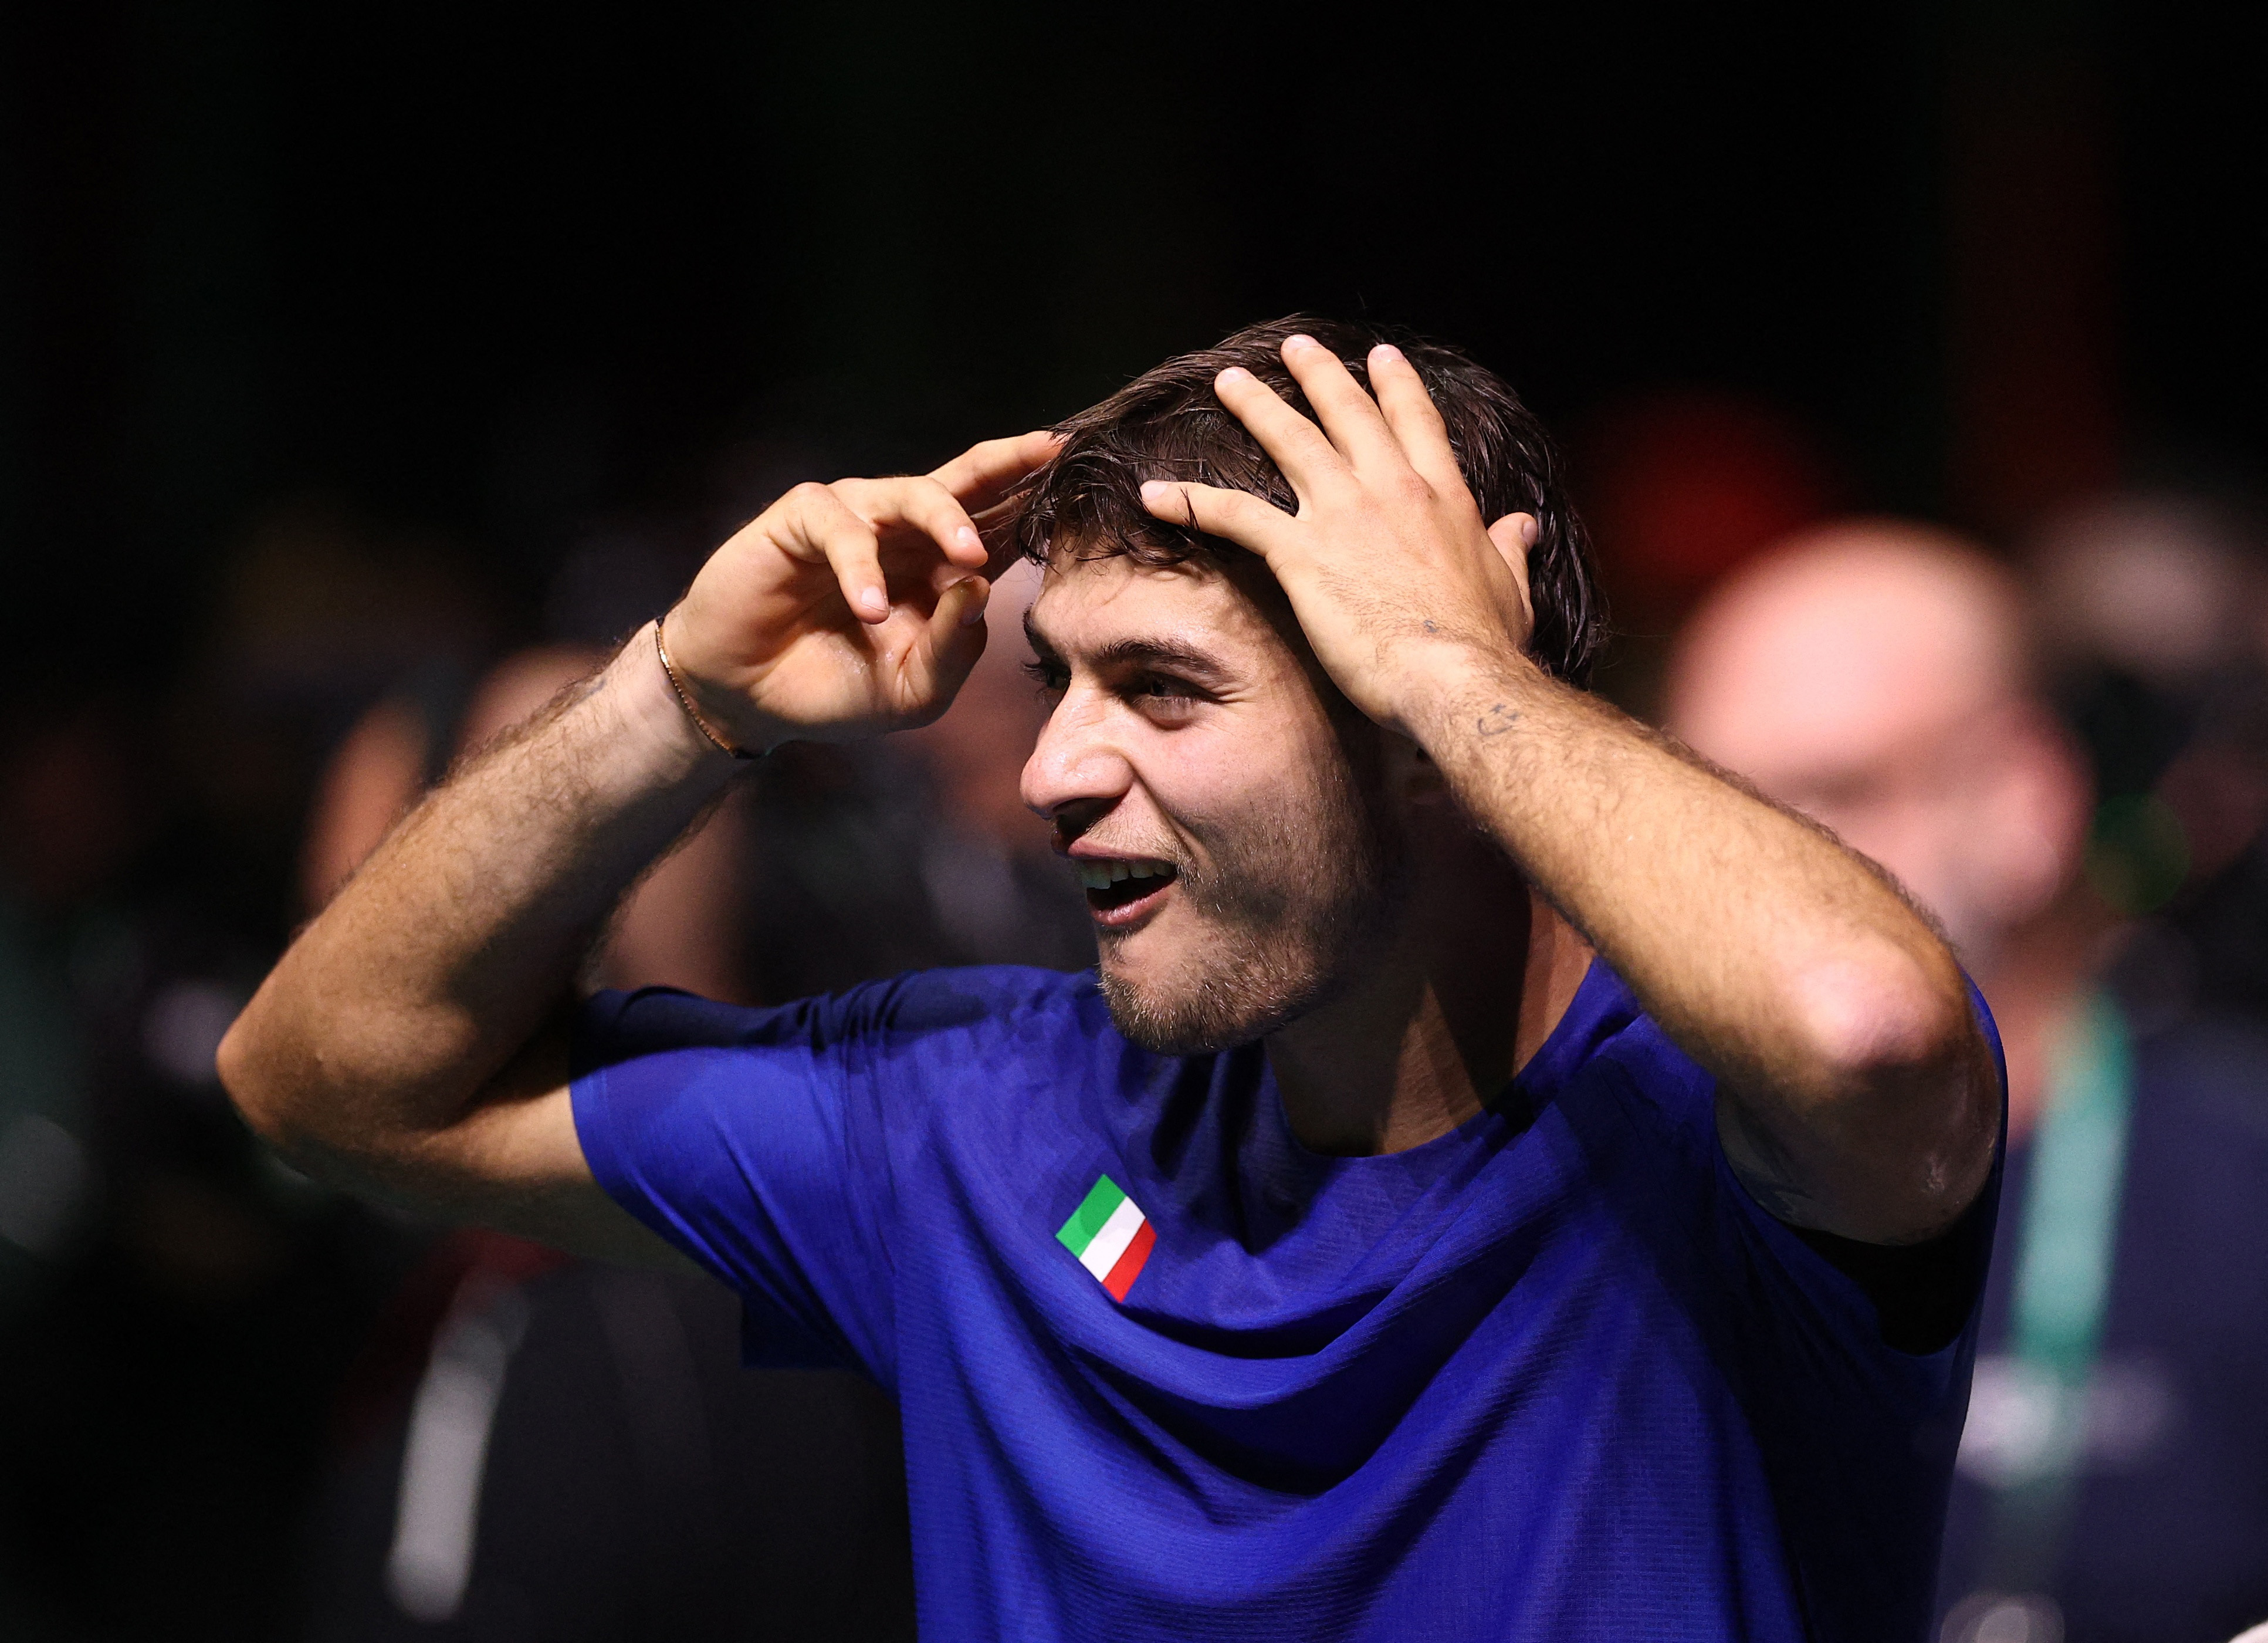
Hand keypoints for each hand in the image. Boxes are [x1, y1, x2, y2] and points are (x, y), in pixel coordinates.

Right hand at [664, 431, 1057, 748]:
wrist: (752, 700)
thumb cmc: (838, 688)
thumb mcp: (913, 690)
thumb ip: (954, 650)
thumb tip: (981, 589)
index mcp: (940, 567)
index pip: (999, 524)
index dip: (1036, 501)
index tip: (1084, 479)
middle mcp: (904, 531)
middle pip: (967, 481)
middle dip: (1010, 461)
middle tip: (1050, 452)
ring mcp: (855, 518)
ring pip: (912, 491)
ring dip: (946, 518)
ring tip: (967, 559)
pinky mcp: (802, 519)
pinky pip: (841, 526)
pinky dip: (861, 567)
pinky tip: (869, 611)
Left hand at [1139, 337, 1537, 736]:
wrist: (1458, 676)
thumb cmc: (1487, 645)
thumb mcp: (1510, 589)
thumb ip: (1510, 551)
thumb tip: (1523, 525)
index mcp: (1443, 499)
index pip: (1417, 426)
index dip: (1396, 388)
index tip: (1381, 357)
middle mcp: (1391, 490)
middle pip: (1348, 415)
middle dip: (1319, 376)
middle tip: (1295, 347)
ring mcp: (1343, 515)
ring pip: (1290, 442)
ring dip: (1256, 407)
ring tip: (1229, 382)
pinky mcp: (1301, 552)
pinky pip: (1234, 515)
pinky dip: (1191, 501)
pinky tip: (1155, 493)